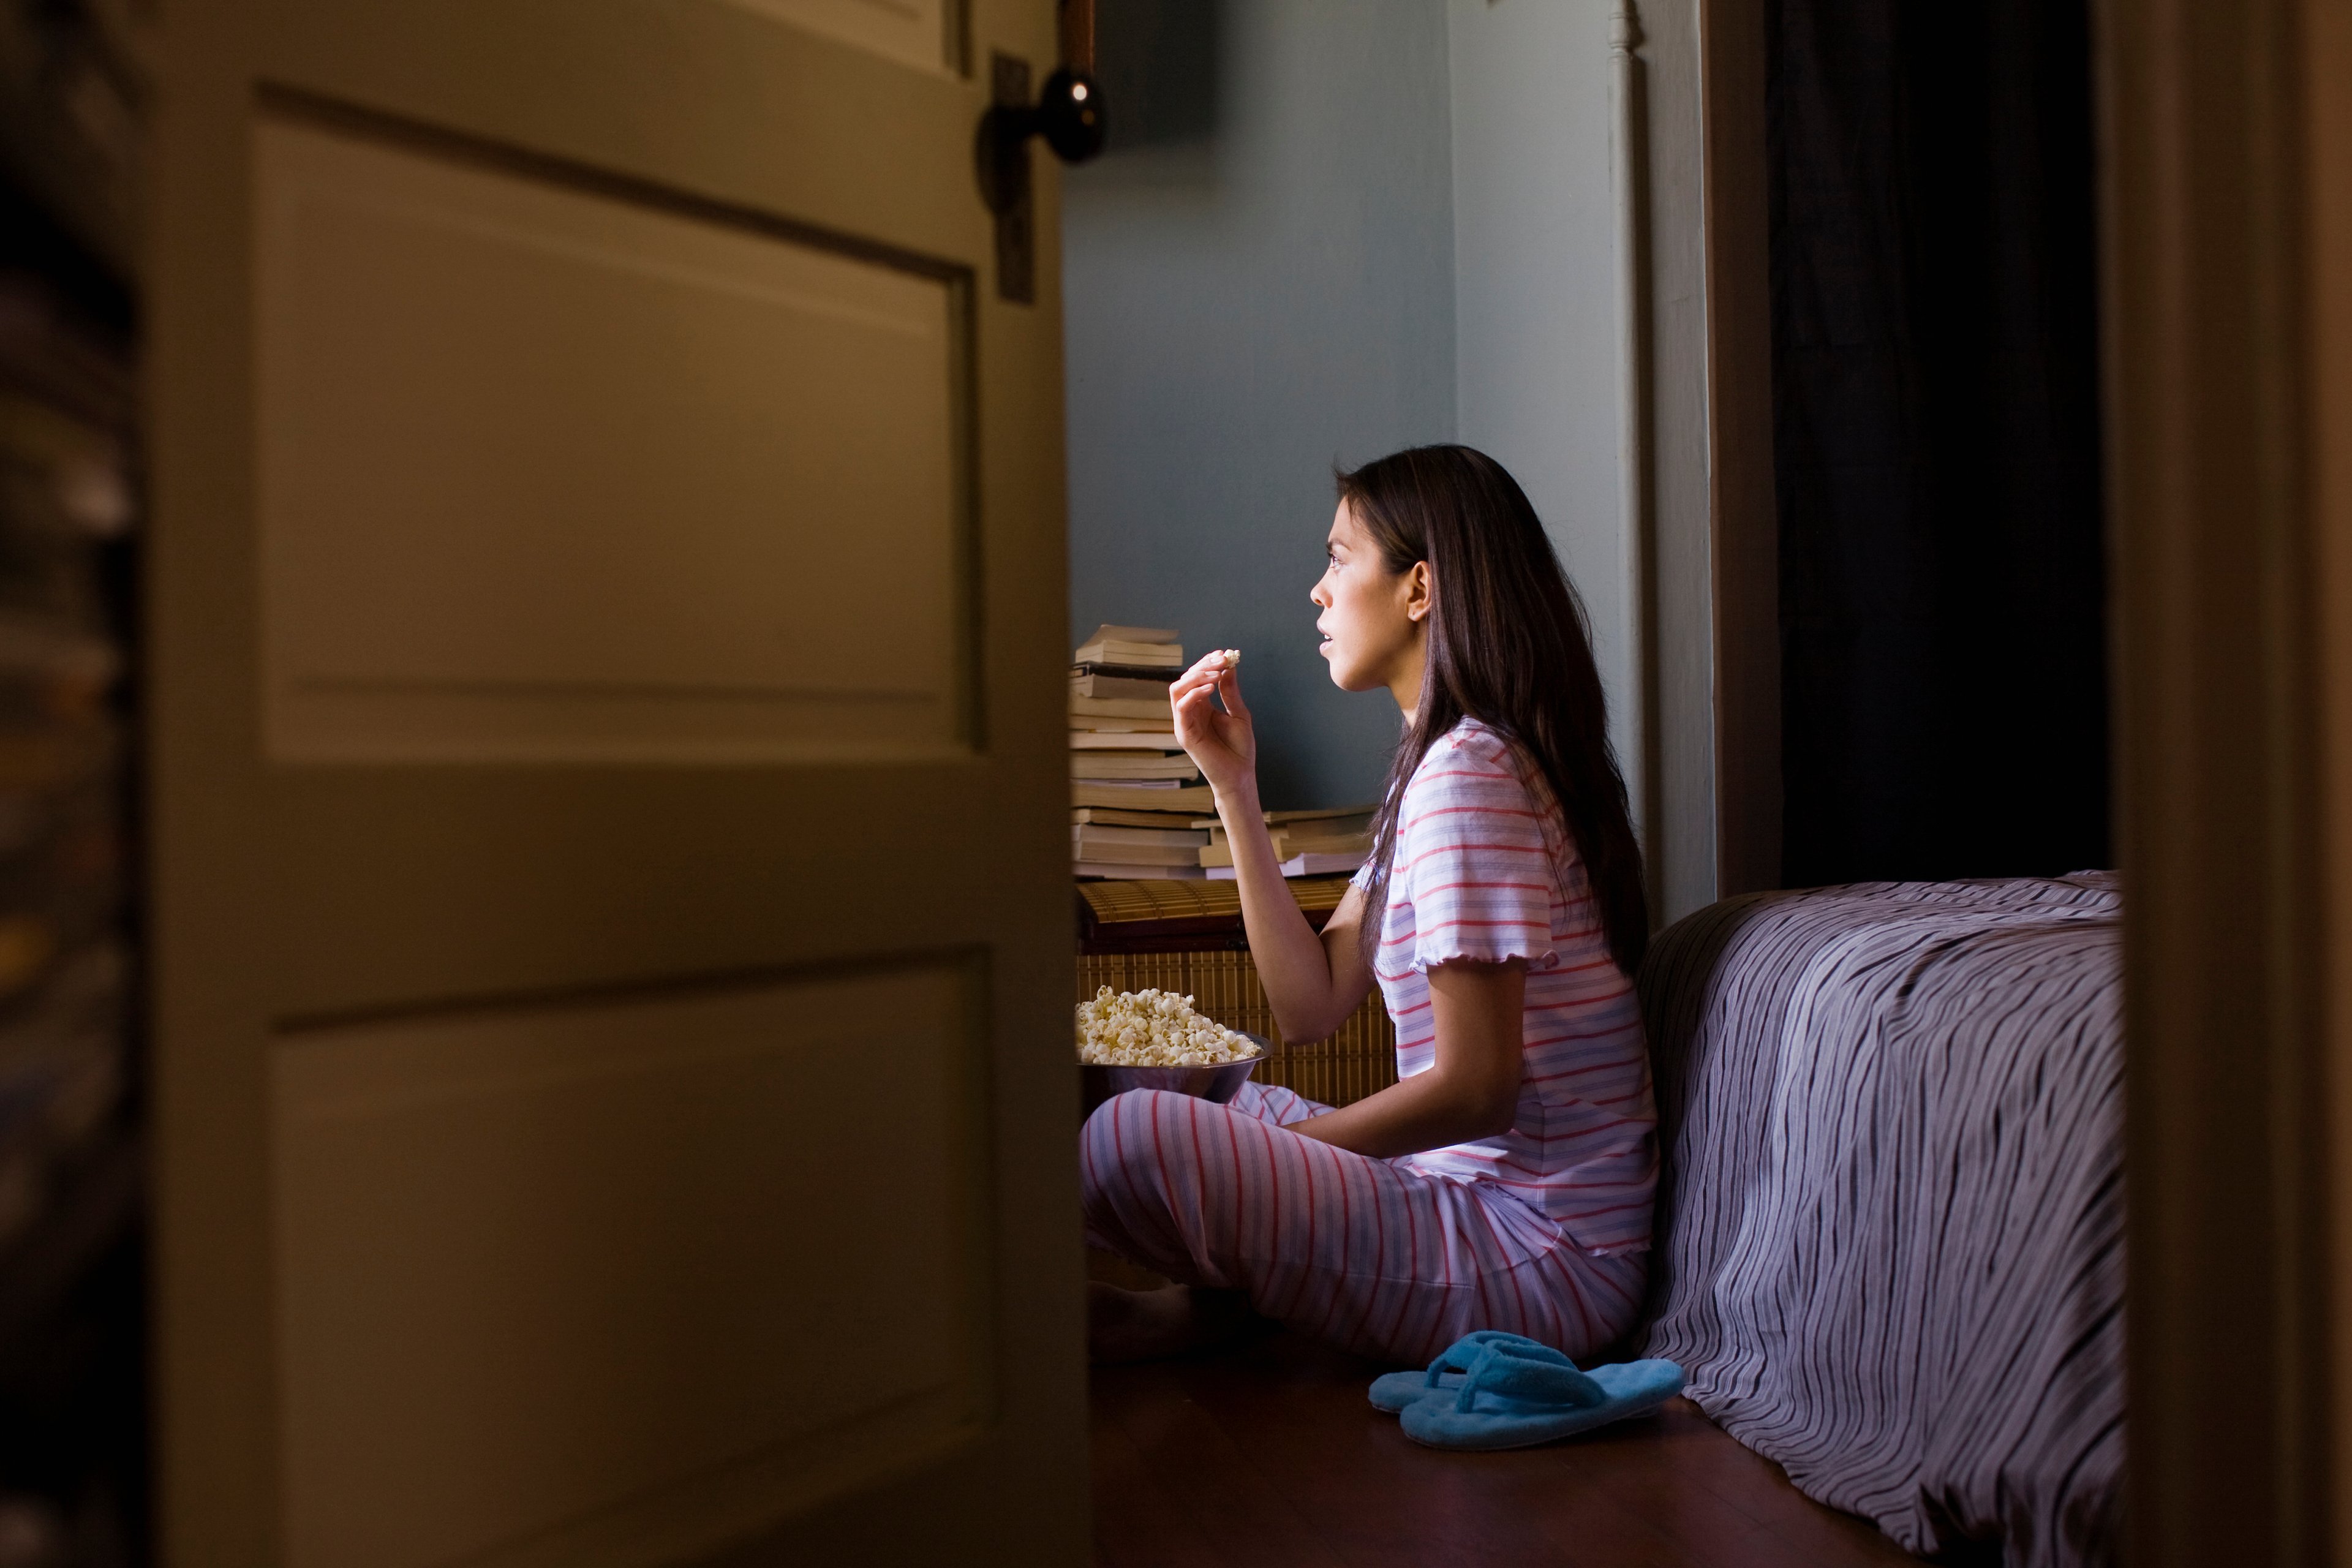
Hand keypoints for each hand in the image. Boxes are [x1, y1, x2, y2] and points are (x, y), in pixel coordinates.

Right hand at [1169, 650, 1255, 800]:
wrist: (1239, 776)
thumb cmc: (1239, 749)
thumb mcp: (1239, 714)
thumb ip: (1230, 691)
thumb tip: (1229, 667)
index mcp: (1202, 707)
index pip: (1196, 678)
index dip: (1207, 664)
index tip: (1223, 654)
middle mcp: (1190, 712)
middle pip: (1185, 680)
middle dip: (1203, 666)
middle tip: (1221, 660)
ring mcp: (1185, 723)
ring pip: (1178, 689)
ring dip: (1196, 676)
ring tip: (1216, 674)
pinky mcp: (1184, 734)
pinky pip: (1181, 707)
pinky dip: (1193, 694)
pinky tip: (1211, 688)